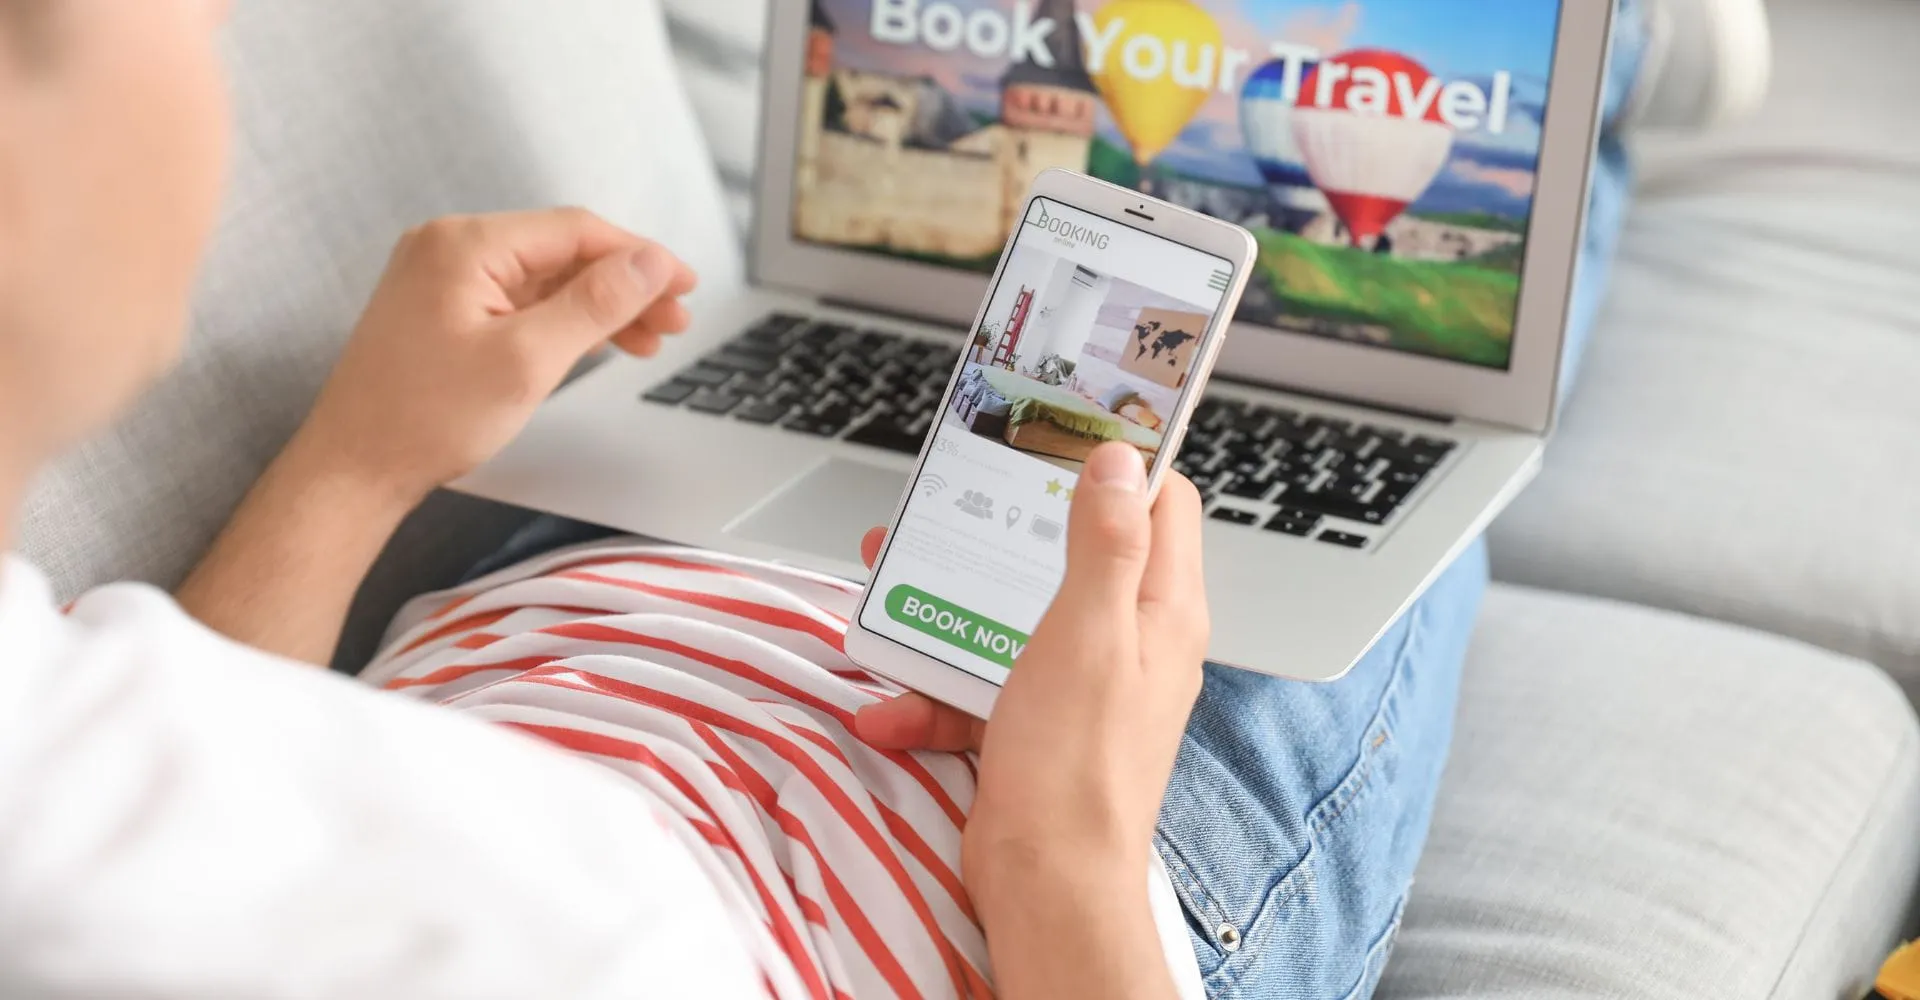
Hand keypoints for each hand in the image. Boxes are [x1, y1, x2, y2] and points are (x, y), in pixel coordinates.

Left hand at [292, 208, 696, 504]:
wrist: (354, 468)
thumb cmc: (424, 419)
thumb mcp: (526, 361)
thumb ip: (594, 305)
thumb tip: (650, 264)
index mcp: (465, 244)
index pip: (576, 230)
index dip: (640, 256)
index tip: (684, 285)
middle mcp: (450, 247)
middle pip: (564, 251)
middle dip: (625, 285)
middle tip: (675, 320)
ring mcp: (444, 277)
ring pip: (546, 277)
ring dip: (600, 305)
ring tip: (648, 339)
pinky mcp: (444, 308)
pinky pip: (520, 299)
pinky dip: (563, 319)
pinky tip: (598, 342)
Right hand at [854, 443, 1209, 909]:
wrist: (1046, 887)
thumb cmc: (1077, 768)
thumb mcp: (1089, 630)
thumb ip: (1106, 542)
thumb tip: (1120, 462)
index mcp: (1161, 610)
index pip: (1163, 504)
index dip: (1121, 460)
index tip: (1066, 429)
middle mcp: (1130, 642)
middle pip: (1074, 554)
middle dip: (1007, 532)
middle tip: (959, 502)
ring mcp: (1081, 686)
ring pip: (1012, 618)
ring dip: (951, 612)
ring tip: (893, 592)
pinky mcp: (1035, 727)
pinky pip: (979, 687)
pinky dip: (933, 695)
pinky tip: (892, 707)